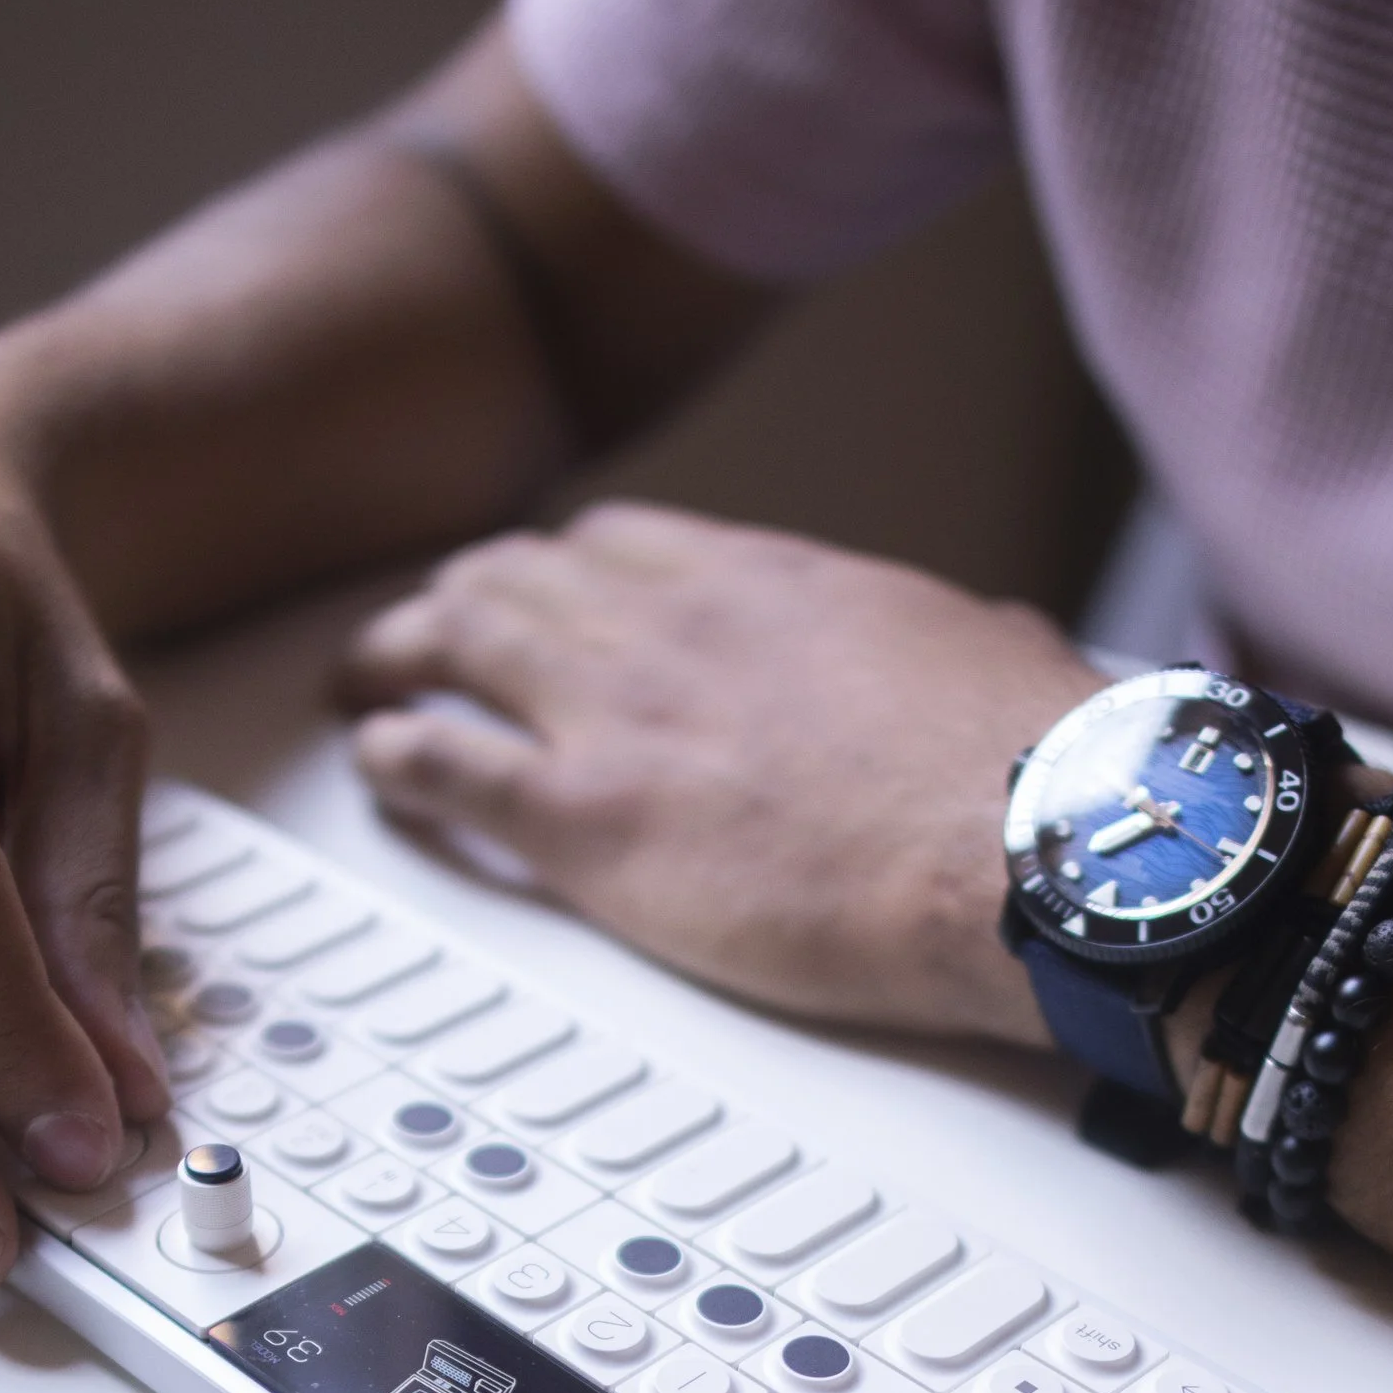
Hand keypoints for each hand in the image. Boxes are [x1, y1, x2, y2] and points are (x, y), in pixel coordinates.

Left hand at [339, 503, 1096, 1040]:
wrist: (1022, 846)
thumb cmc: (1026, 771)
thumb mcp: (989, 654)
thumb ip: (946, 647)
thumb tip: (989, 646)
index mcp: (767, 582)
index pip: (622, 546)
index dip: (565, 570)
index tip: (547, 591)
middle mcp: (670, 623)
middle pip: (518, 575)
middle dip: (462, 599)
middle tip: (430, 633)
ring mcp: (614, 713)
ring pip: (455, 641)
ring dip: (397, 655)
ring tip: (366, 681)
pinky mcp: (584, 818)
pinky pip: (443, 764)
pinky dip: (394, 756)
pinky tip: (375, 763)